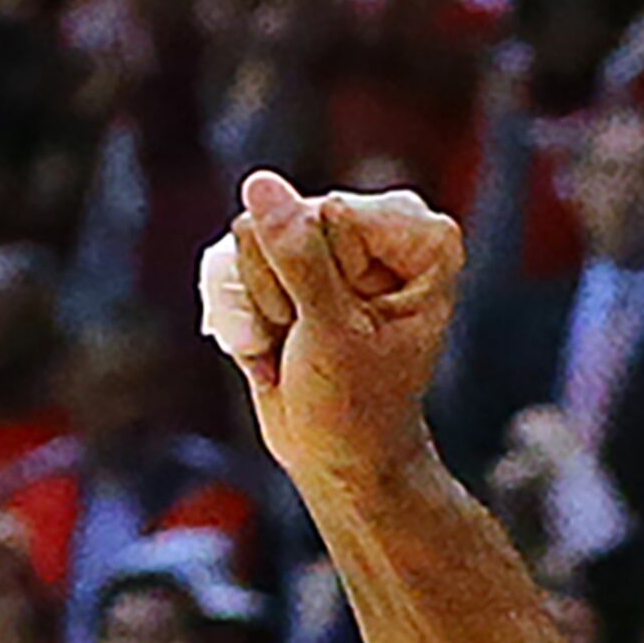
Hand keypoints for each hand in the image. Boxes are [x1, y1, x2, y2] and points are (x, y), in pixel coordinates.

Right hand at [201, 171, 467, 508]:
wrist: (336, 456)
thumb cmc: (359, 409)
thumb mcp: (335, 336)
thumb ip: (300, 258)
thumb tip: (262, 186)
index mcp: (419, 241)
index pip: (337, 213)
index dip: (330, 274)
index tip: (353, 326)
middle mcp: (373, 228)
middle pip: (290, 216)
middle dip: (290, 291)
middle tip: (317, 342)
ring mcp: (321, 240)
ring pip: (249, 232)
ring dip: (263, 305)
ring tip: (297, 344)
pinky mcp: (277, 259)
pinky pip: (223, 257)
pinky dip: (237, 310)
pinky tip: (269, 344)